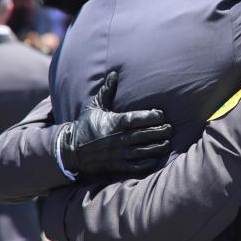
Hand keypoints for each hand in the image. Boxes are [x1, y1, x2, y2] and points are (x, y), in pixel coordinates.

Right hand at [57, 71, 171, 177]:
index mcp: (116, 122)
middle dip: (161, 131)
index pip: (140, 118)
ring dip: (158, 147)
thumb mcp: (94, 106)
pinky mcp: (117, 166)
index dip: (154, 116)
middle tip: (170, 129)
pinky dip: (148, 163)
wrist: (70, 149)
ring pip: (144, 151)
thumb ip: (107, 91)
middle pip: (146, 134)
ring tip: (167, 143)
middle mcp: (119, 138)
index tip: (161, 115)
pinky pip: (136, 166)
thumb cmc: (85, 125)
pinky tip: (155, 159)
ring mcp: (119, 154)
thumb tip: (114, 73)